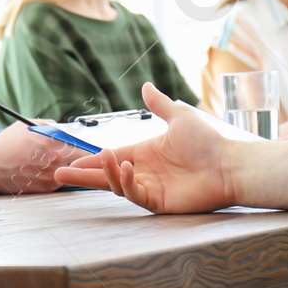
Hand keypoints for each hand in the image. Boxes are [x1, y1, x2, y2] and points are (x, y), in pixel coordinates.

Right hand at [0, 123, 83, 196]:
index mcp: (53, 143)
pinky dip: (53, 177)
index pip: (82, 148)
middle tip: (74, 158)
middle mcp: (55, 161)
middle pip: (79, 163)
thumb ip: (50, 126)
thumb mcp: (28, 126)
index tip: (87, 150)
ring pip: (68, 173)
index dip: (86, 149)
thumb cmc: (6, 144)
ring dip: (65, 169)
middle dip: (78, 160)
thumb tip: (63, 130)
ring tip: (48, 163)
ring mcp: (50, 177)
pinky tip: (40, 171)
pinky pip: (57, 182)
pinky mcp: (44, 189)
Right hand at [54, 82, 240, 213]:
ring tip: (105, 157)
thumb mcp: (179, 117)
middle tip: (60, 173)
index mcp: (144, 154)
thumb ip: (160, 104)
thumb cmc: (208, 141)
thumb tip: (145, 85)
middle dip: (83, 176)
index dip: (90, 159)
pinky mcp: (158, 202)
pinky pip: (133, 194)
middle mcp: (143, 172)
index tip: (70, 159)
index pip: (110, 157)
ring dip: (105, 173)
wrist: (228, 164)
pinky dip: (124, 182)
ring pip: (116, 185)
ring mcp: (149, 188)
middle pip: (105, 176)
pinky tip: (124, 168)